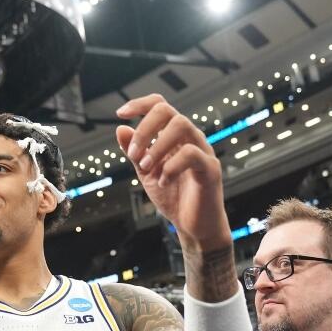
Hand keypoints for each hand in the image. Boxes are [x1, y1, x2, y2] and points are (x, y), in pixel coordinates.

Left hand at [116, 93, 231, 249]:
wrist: (192, 226)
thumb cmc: (172, 196)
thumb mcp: (146, 172)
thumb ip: (134, 151)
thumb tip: (120, 128)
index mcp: (173, 136)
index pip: (160, 106)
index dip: (139, 104)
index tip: (121, 114)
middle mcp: (189, 138)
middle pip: (167, 111)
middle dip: (144, 129)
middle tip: (133, 154)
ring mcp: (202, 150)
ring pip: (182, 125)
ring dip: (157, 146)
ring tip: (146, 167)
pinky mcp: (210, 168)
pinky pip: (192, 154)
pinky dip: (171, 167)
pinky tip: (163, 182)